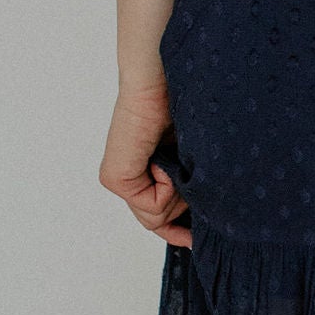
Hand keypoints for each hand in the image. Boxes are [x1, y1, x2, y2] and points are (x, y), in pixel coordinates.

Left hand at [100, 69, 191, 246]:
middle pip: (157, 219)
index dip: (175, 231)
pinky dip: (168, 186)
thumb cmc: (191, 100)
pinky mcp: (115, 177)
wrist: (169, 74)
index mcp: (148, 165)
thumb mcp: (198, 152)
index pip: (155, 214)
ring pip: (155, 216)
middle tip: (190, 174)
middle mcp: (130, 174)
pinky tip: (167, 159)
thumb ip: (192, 182)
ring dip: (178, 193)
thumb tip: (199, 216)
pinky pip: (149, 205)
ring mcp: (120, 176)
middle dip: (182, 208)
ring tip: (181, 156)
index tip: (195, 239)